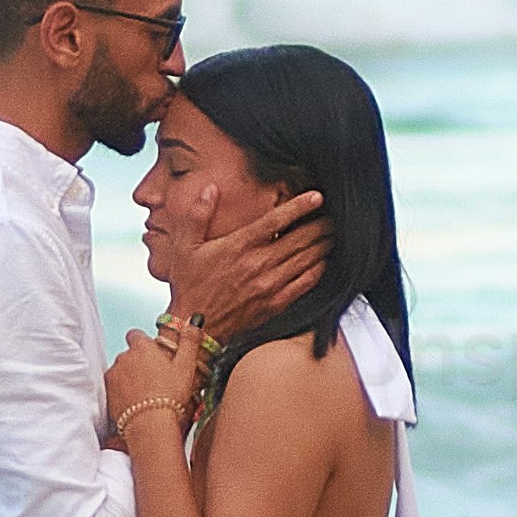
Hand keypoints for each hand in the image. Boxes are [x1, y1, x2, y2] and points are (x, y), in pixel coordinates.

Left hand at [104, 320, 199, 443]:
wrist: (151, 425)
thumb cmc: (171, 397)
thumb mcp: (186, 366)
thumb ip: (189, 341)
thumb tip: (194, 320)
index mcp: (143, 348)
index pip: (136, 334)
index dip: (144, 344)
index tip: (154, 356)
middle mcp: (124, 357)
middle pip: (128, 354)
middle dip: (138, 363)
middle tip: (154, 379)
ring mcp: (113, 375)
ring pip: (120, 372)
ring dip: (128, 378)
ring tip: (145, 395)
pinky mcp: (106, 393)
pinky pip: (113, 388)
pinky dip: (121, 393)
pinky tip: (135, 404)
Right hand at [178, 185, 325, 348]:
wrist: (196, 326)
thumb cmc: (190, 285)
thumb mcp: (185, 246)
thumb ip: (198, 215)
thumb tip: (211, 190)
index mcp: (238, 246)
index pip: (276, 220)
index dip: (300, 206)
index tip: (316, 197)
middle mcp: (258, 264)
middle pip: (299, 239)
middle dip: (320, 225)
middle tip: (331, 216)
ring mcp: (269, 285)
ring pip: (306, 260)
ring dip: (322, 245)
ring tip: (332, 235)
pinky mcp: (274, 304)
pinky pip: (304, 284)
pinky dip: (317, 271)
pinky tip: (323, 262)